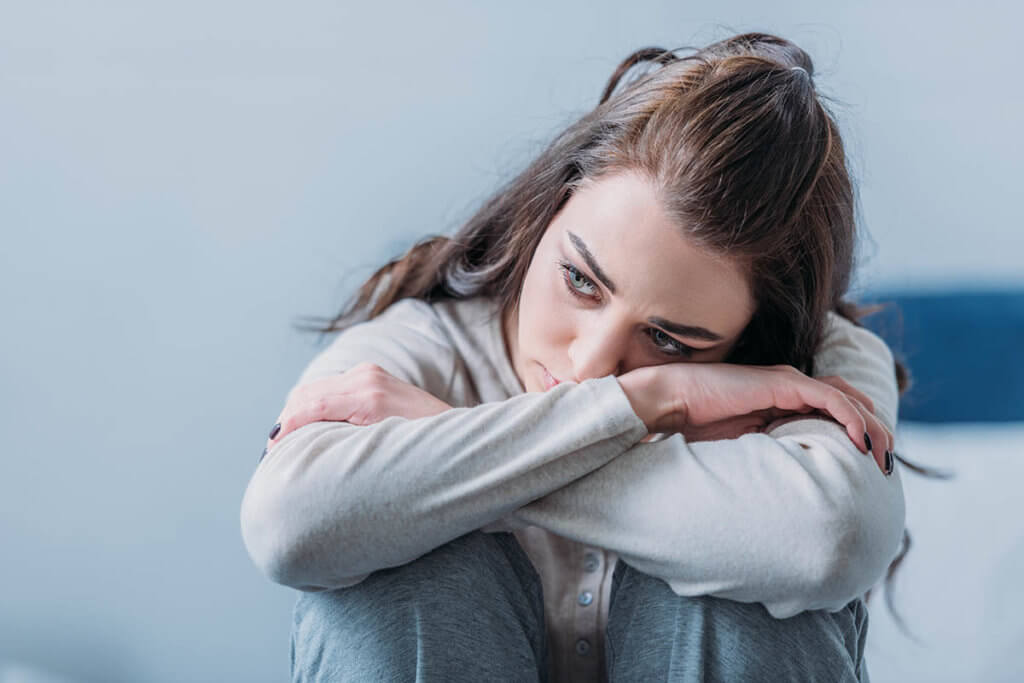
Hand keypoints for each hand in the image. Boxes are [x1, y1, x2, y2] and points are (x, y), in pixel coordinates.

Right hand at [265, 363, 452, 451]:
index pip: (312, 405)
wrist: (457, 432)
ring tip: (283, 441)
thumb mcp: (384, 451)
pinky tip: (304, 426)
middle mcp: (366, 378)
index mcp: (369, 397)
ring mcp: (368, 373)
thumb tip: (308, 452)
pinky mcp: (369, 374)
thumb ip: (346, 444)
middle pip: (307, 394)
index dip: (287, 428)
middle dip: (285, 421)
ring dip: (295, 412)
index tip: (271, 451)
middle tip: (272, 452)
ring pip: (314, 388)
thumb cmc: (424, 451)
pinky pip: (329, 387)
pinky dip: (311, 405)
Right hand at [619, 363, 892, 472]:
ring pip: (848, 398)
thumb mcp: (746, 446)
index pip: (836, 409)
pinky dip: (851, 417)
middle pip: (850, 402)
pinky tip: (859, 440)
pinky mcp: (783, 382)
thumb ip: (773, 452)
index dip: (859, 432)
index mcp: (783, 400)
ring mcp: (788, 381)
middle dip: (875, 430)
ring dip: (871, 425)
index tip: (872, 465)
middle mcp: (792, 386)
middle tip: (888, 462)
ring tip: (883, 453)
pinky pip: (830, 398)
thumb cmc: (697, 425)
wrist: (672, 401)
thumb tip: (794, 485)